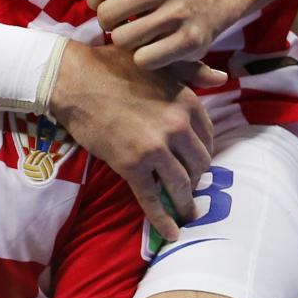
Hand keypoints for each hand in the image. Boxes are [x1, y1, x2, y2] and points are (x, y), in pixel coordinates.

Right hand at [49, 41, 213, 240]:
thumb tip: (223, 78)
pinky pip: (153, 199)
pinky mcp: (132, 166)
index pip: (208, 137)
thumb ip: (193, 71)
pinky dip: (163, 220)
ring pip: (181, 185)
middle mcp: (178, 126)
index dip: (203, 152)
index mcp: (187, 102)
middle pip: (200, 164)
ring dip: (185, 203)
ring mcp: (156, 148)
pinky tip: (170, 233)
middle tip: (189, 186)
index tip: (196, 162)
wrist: (75, 80)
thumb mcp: (159, 64)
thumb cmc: (114, 67)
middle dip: (197, 179)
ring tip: (187, 213)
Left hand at [85, 0, 226, 73]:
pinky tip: (151, 46)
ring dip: (124, 40)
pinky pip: (144, 60)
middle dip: (108, 21)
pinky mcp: (190, 41)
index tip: (105, 1)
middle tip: (120, 19)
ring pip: (124, 40)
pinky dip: (142, 57)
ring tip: (135, 31)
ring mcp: (180, 13)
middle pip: (107, 16)